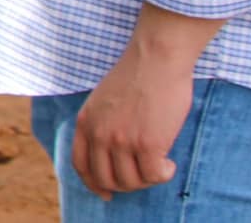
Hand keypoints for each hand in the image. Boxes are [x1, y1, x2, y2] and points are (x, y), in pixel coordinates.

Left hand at [70, 41, 193, 199]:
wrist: (156, 58)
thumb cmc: (136, 75)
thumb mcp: (103, 99)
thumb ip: (101, 124)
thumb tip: (111, 156)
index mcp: (85, 122)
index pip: (81, 165)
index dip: (93, 184)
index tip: (107, 193)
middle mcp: (99, 134)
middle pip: (106, 179)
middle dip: (126, 185)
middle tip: (144, 176)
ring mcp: (122, 140)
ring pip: (131, 182)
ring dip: (147, 180)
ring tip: (159, 165)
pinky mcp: (147, 144)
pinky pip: (153, 176)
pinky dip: (163, 175)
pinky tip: (169, 163)